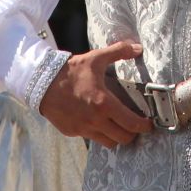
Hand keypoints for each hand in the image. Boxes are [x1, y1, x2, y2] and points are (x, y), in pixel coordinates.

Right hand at [38, 41, 152, 147]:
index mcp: (104, 104)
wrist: (41, 82)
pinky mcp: (72, 132)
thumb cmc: (71, 71)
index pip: (132, 124)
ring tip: (117, 125)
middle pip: (123, 138)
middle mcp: (95, 120)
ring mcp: (83, 129)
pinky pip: (91, 138)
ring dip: (115, 136)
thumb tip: (138, 47)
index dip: (144, 126)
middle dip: (132, 133)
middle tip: (133, 124)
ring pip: (108, 143)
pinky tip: (97, 121)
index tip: (148, 124)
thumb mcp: (96, 58)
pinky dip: (98, 133)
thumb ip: (119, 51)